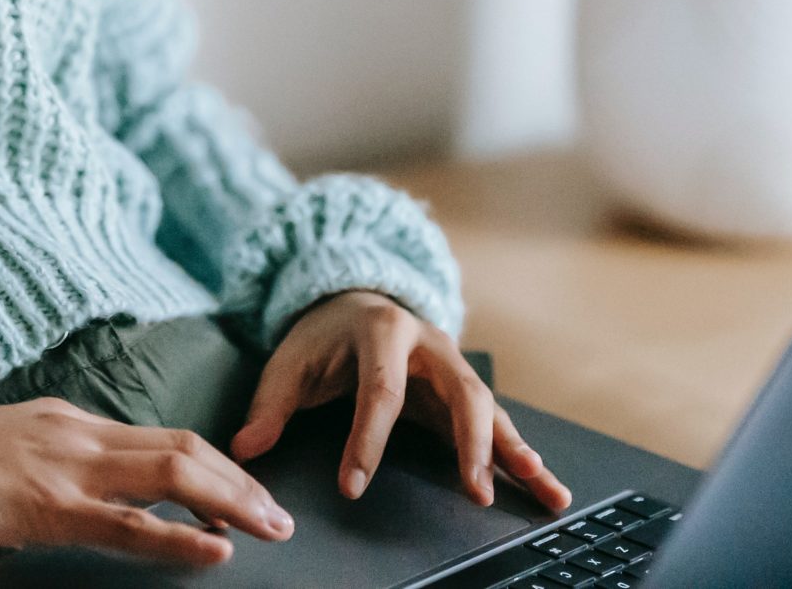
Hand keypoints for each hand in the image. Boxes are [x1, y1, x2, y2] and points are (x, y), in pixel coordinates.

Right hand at [0, 397, 297, 567]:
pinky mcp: (50, 507)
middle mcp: (79, 434)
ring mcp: (68, 467)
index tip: (242, 495)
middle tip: (278, 515)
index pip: (160, 437)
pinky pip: (130, 524)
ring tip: (270, 527)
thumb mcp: (8, 443)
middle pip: (184, 447)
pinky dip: (180, 536)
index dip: (212, 466)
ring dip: (233, 500)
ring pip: (174, 473)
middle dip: (239, 481)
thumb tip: (88, 482)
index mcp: (69, 419)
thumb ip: (52, 456)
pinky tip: (215, 550)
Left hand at [228, 289, 571, 513]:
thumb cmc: (322, 336)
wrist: (355, 298)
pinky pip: (499, 423)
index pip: (379, 391)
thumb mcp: (289, 362)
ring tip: (543, 492)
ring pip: (491, 408)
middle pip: (459, 392)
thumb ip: (270, 405)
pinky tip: (547, 486)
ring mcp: (453, 366)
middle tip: (474, 489)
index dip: (368, 440)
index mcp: (381, 332)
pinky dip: (524, 454)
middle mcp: (429, 344)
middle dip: (470, 442)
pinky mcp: (463, 389)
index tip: (353, 486)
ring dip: (515, 451)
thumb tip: (244, 447)